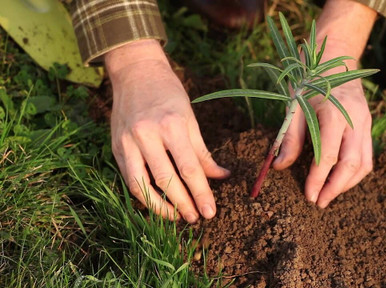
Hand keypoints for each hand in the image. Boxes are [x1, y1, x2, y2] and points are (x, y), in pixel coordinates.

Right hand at [105, 40, 229, 222]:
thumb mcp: (190, 118)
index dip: (201, 193)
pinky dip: (143, 195)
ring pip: (142, 186)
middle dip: (183, 204)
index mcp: (172, 125)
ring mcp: (128, 142)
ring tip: (177, 217)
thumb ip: (202, 151)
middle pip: (166, 180)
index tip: (210, 212)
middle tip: (196, 218)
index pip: (189, 168)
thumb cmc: (168, 93)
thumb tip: (221, 176)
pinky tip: (157, 203)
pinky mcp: (116, 147)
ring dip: (160, 207)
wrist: (135, 71)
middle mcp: (147, 135)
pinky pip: (129, 179)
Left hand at [273, 78, 371, 207]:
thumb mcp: (293, 104)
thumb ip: (289, 137)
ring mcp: (366, 122)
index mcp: (334, 113)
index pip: (328, 156)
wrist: (333, 54)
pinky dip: (355, 171)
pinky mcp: (368, 124)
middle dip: (335, 188)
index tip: (308, 196)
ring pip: (365, 163)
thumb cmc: (308, 77)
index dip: (318, 180)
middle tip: (319, 203)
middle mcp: (355, 119)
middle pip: (352, 165)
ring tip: (329, 194)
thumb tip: (279, 166)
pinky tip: (339, 178)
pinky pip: (367, 155)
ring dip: (348, 183)